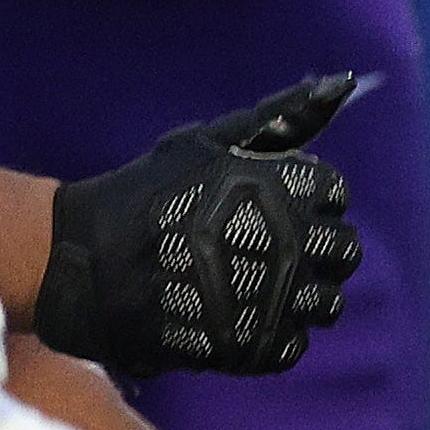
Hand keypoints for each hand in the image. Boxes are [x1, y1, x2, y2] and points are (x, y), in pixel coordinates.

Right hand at [34, 72, 369, 378]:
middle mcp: (290, 240)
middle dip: (316, 250)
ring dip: (301, 296)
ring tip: (257, 288)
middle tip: (269, 251)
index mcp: (285, 185)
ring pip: (327, 304)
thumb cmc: (149, 193)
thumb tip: (342, 84)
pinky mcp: (252, 343)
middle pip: (344, 252)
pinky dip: (273, 336)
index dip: (307, 201)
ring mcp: (273, 296)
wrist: (86, 260)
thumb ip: (282, 117)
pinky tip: (241, 317)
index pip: (335, 194)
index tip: (271, 208)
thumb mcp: (210, 141)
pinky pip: (294, 346)